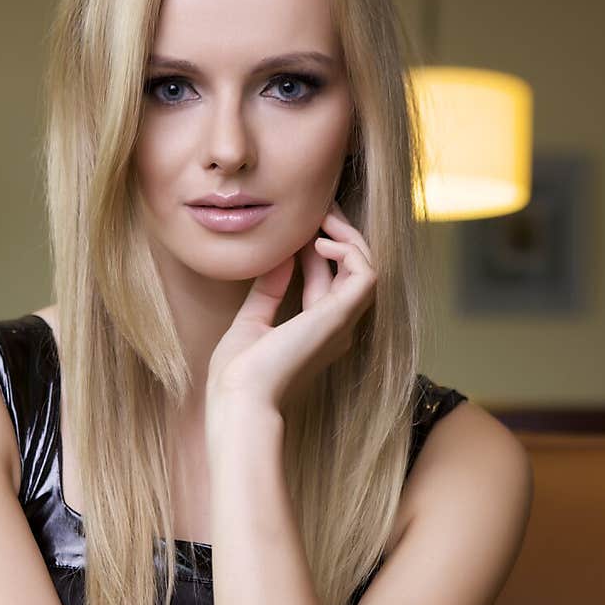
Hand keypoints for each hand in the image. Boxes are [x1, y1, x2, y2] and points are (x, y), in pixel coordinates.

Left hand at [205, 200, 376, 416]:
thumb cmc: (238, 374)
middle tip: (319, 207)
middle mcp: (336, 328)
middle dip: (339, 234)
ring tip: (322, 215)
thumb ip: (267, 292)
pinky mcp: (340, 317)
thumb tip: (279, 259)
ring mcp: (342, 323)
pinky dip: (348, 251)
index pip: (329, 279)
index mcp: (316, 332)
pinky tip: (319, 242)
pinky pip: (366, 274)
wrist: (240, 398)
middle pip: (353, 269)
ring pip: (367, 267)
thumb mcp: (251, 322)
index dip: (317, 247)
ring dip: (347, 235)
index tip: (298, 227)